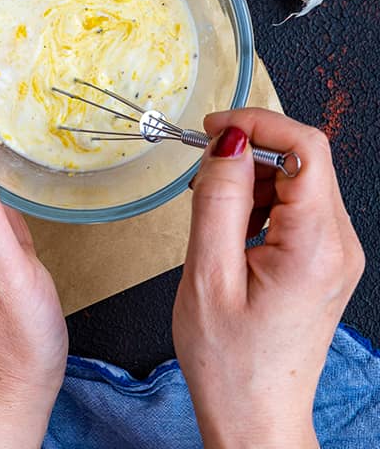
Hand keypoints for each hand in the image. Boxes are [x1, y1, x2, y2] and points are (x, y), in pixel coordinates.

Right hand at [173, 109, 364, 448]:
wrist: (255, 415)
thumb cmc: (229, 362)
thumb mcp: (207, 275)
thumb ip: (217, 200)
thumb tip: (227, 142)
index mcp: (315, 246)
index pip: (307, 147)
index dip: (258, 123)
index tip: (212, 128)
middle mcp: (338, 245)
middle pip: (302, 160)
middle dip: (246, 155)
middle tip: (198, 179)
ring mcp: (335, 254)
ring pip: (296, 182)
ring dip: (247, 182)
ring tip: (208, 217)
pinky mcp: (323, 262)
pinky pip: (293, 209)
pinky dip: (256, 205)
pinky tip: (227, 233)